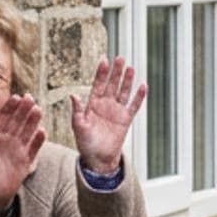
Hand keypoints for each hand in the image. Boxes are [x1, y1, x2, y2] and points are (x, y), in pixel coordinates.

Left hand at [0, 94, 44, 216]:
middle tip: (30, 98)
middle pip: (17, 121)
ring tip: (38, 110)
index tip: (16, 97)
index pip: (3, 118)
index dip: (9, 107)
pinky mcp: (26, 161)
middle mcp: (7, 139)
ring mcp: (18, 149)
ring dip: (32, 121)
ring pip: (27, 132)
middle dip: (23, 109)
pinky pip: (33, 149)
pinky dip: (38, 141)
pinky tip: (43, 132)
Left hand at [72, 57, 145, 174]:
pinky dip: (139, 97)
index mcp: (92, 104)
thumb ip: (77, 111)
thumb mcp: (78, 127)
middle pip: (112, 84)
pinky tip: (143, 86)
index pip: (98, 85)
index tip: (104, 61)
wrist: (98, 158)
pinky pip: (134, 106)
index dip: (101, 73)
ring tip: (130, 68)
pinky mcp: (126, 119)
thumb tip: (73, 95)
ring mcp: (116, 111)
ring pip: (123, 91)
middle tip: (120, 58)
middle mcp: (105, 104)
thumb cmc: (85, 143)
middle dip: (116, 71)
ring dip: (127, 80)